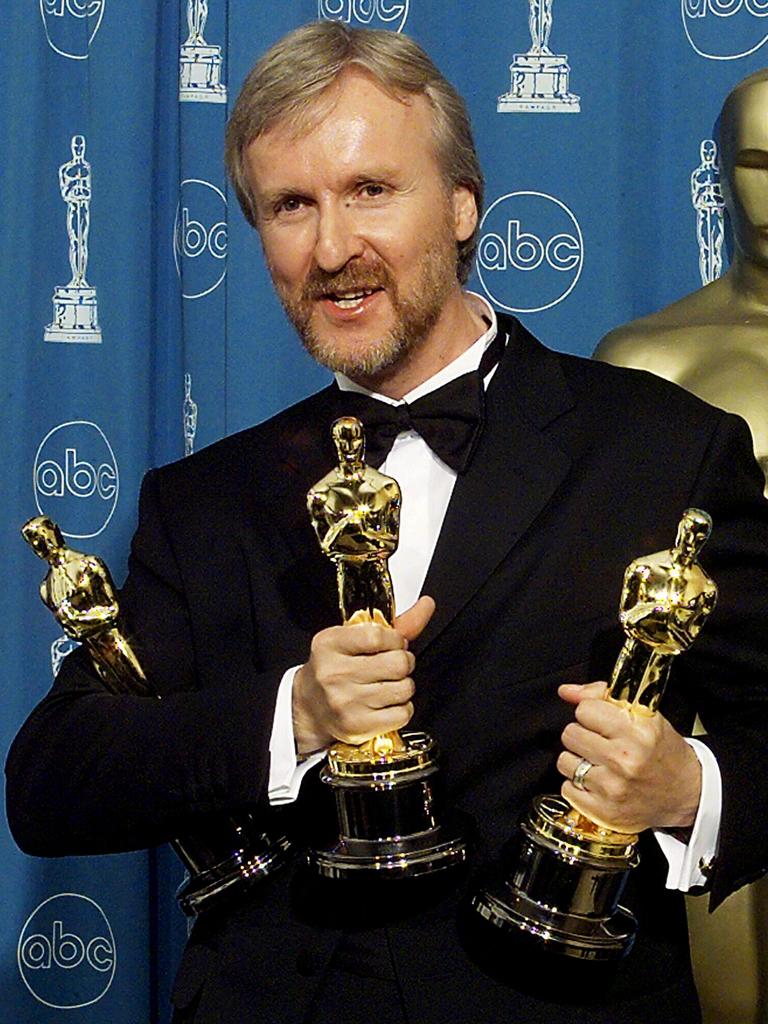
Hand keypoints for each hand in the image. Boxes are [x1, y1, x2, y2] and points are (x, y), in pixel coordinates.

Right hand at [292, 597, 434, 752]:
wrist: (310, 708)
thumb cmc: (336, 667)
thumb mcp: (354, 638)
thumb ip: (394, 624)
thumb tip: (427, 604)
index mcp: (329, 644)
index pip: (378, 635)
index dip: (395, 639)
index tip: (392, 643)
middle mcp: (333, 674)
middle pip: (398, 663)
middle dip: (404, 662)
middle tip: (393, 665)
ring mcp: (345, 703)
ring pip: (404, 688)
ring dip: (403, 685)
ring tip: (388, 684)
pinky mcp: (357, 726)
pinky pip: (403, 713)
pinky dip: (402, 708)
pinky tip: (386, 703)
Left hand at [556, 681, 701, 833]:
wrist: (686, 795)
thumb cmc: (663, 752)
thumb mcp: (644, 715)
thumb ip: (601, 696)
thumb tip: (566, 691)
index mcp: (638, 731)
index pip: (584, 709)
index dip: (591, 713)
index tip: (602, 721)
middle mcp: (625, 759)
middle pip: (570, 734)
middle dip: (582, 735)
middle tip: (601, 743)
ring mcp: (612, 788)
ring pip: (564, 761)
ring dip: (578, 761)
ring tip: (600, 763)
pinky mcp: (604, 811)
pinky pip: (567, 788)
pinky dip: (578, 786)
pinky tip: (598, 783)